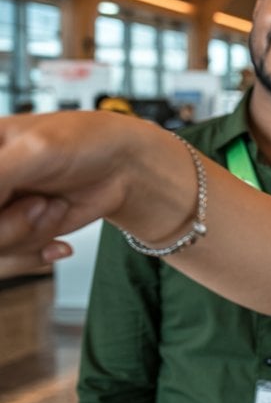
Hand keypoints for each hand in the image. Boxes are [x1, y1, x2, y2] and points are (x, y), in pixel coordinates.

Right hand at [0, 111, 163, 274]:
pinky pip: (7, 261)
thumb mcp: (33, 151)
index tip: (14, 198)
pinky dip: (33, 253)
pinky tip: (57, 240)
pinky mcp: (14, 234)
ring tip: (51, 207)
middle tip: (38, 201)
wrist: (126, 169)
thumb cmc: (85, 142)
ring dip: (26, 235)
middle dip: (8, 223)